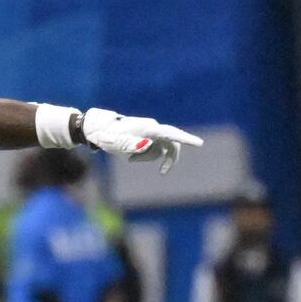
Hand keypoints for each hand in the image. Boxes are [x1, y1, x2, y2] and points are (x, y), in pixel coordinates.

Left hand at [80, 108, 203, 174]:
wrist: (101, 130)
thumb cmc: (109, 136)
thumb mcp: (117, 144)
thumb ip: (132, 145)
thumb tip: (146, 145)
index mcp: (148, 128)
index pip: (171, 133)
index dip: (185, 139)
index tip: (199, 144)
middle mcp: (153, 128)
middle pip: (171, 144)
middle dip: (169, 159)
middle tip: (163, 173)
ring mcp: (152, 133)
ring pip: (161, 150)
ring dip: (148, 159)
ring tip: (130, 160)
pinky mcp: (149, 138)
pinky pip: (154, 151)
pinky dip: (145, 157)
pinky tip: (131, 158)